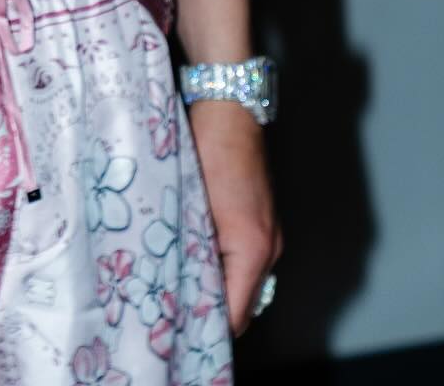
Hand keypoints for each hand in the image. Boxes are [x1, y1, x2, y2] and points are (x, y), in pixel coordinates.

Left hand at [186, 101, 282, 335]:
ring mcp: (269, 234)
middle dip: (212, 311)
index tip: (179, 334)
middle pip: (243, 303)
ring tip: (179, 285)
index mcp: (254, 250)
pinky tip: (194, 255)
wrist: (228, 108)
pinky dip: (224, 265)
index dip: (207, 328)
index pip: (236, 315)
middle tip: (173, 313)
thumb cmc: (211, 151)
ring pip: (244, 281)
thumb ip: (190, 251)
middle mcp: (270, 248)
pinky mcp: (262, 220)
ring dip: (217, 286)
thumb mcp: (193, 206)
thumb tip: (176, 286)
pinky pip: (245, 259)